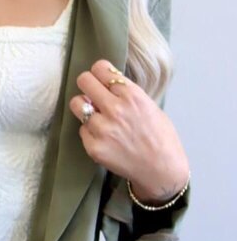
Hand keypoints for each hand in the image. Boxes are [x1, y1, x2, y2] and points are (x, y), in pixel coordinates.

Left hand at [69, 59, 188, 203]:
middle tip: (93, 93)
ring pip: (76, 104)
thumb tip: (107, 83)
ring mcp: (102, 129)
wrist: (162, 171)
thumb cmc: (161, 138)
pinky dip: (90, 132)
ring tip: (95, 115)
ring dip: (84, 107)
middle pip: (84, 80)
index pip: (101, 68)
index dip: (100, 73)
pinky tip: (103, 138)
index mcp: (132, 95)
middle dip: (88, 85)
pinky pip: (82, 130)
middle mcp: (115, 109)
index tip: (101, 79)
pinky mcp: (94, 147)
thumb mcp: (150, 106)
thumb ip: (127, 93)